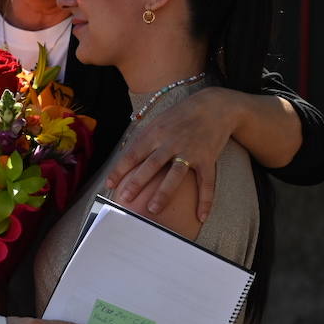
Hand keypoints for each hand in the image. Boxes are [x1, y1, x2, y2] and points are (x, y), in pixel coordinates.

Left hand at [107, 87, 235, 220]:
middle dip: (137, 182)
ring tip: (153, 209)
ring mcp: (190, 151)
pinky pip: (206, 182)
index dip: (120, 169)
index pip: (133, 153)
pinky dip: (205, 200)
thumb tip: (125, 157)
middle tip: (126, 199)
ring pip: (175, 175)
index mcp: (156, 133)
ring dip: (163, 193)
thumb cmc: (181, 115)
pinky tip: (202, 216)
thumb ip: (144, 139)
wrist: (214, 106)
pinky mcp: (208, 158)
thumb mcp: (158, 121)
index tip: (109, 184)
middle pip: (151, 165)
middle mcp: (171, 142)